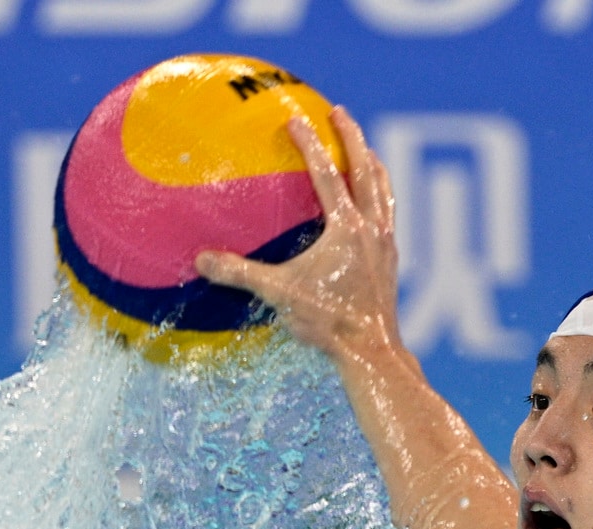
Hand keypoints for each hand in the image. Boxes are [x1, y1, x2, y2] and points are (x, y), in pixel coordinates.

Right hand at [195, 107, 400, 363]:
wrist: (371, 352)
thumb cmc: (327, 322)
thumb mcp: (279, 294)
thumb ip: (240, 274)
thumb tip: (200, 260)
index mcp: (346, 229)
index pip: (326, 175)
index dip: (309, 145)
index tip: (295, 119)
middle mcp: (371, 230)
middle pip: (366, 170)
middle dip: (352, 138)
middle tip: (339, 112)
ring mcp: (386, 245)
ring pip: (384, 193)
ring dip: (374, 166)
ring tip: (368, 151)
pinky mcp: (392, 263)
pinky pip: (387, 218)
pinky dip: (380, 200)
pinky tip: (373, 207)